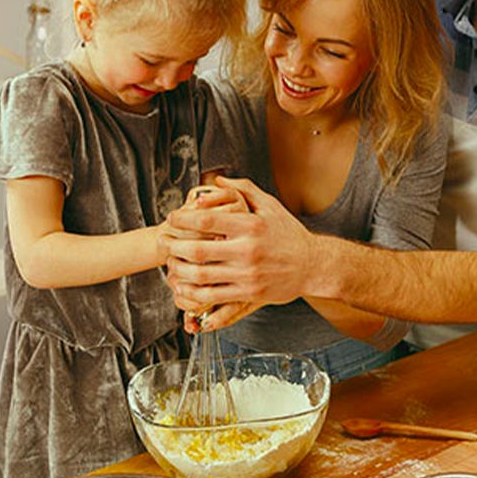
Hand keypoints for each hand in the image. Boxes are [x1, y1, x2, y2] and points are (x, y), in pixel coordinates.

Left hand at [163, 176, 318, 330]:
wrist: (314, 266)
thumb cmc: (290, 234)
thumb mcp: (270, 205)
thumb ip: (243, 189)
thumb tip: (216, 179)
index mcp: (251, 226)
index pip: (208, 219)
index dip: (184, 218)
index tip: (172, 217)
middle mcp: (248, 251)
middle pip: (198, 249)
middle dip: (174, 245)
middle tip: (163, 240)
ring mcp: (248, 275)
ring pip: (201, 277)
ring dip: (179, 271)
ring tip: (170, 264)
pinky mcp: (249, 294)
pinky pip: (213, 297)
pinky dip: (193, 294)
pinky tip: (184, 287)